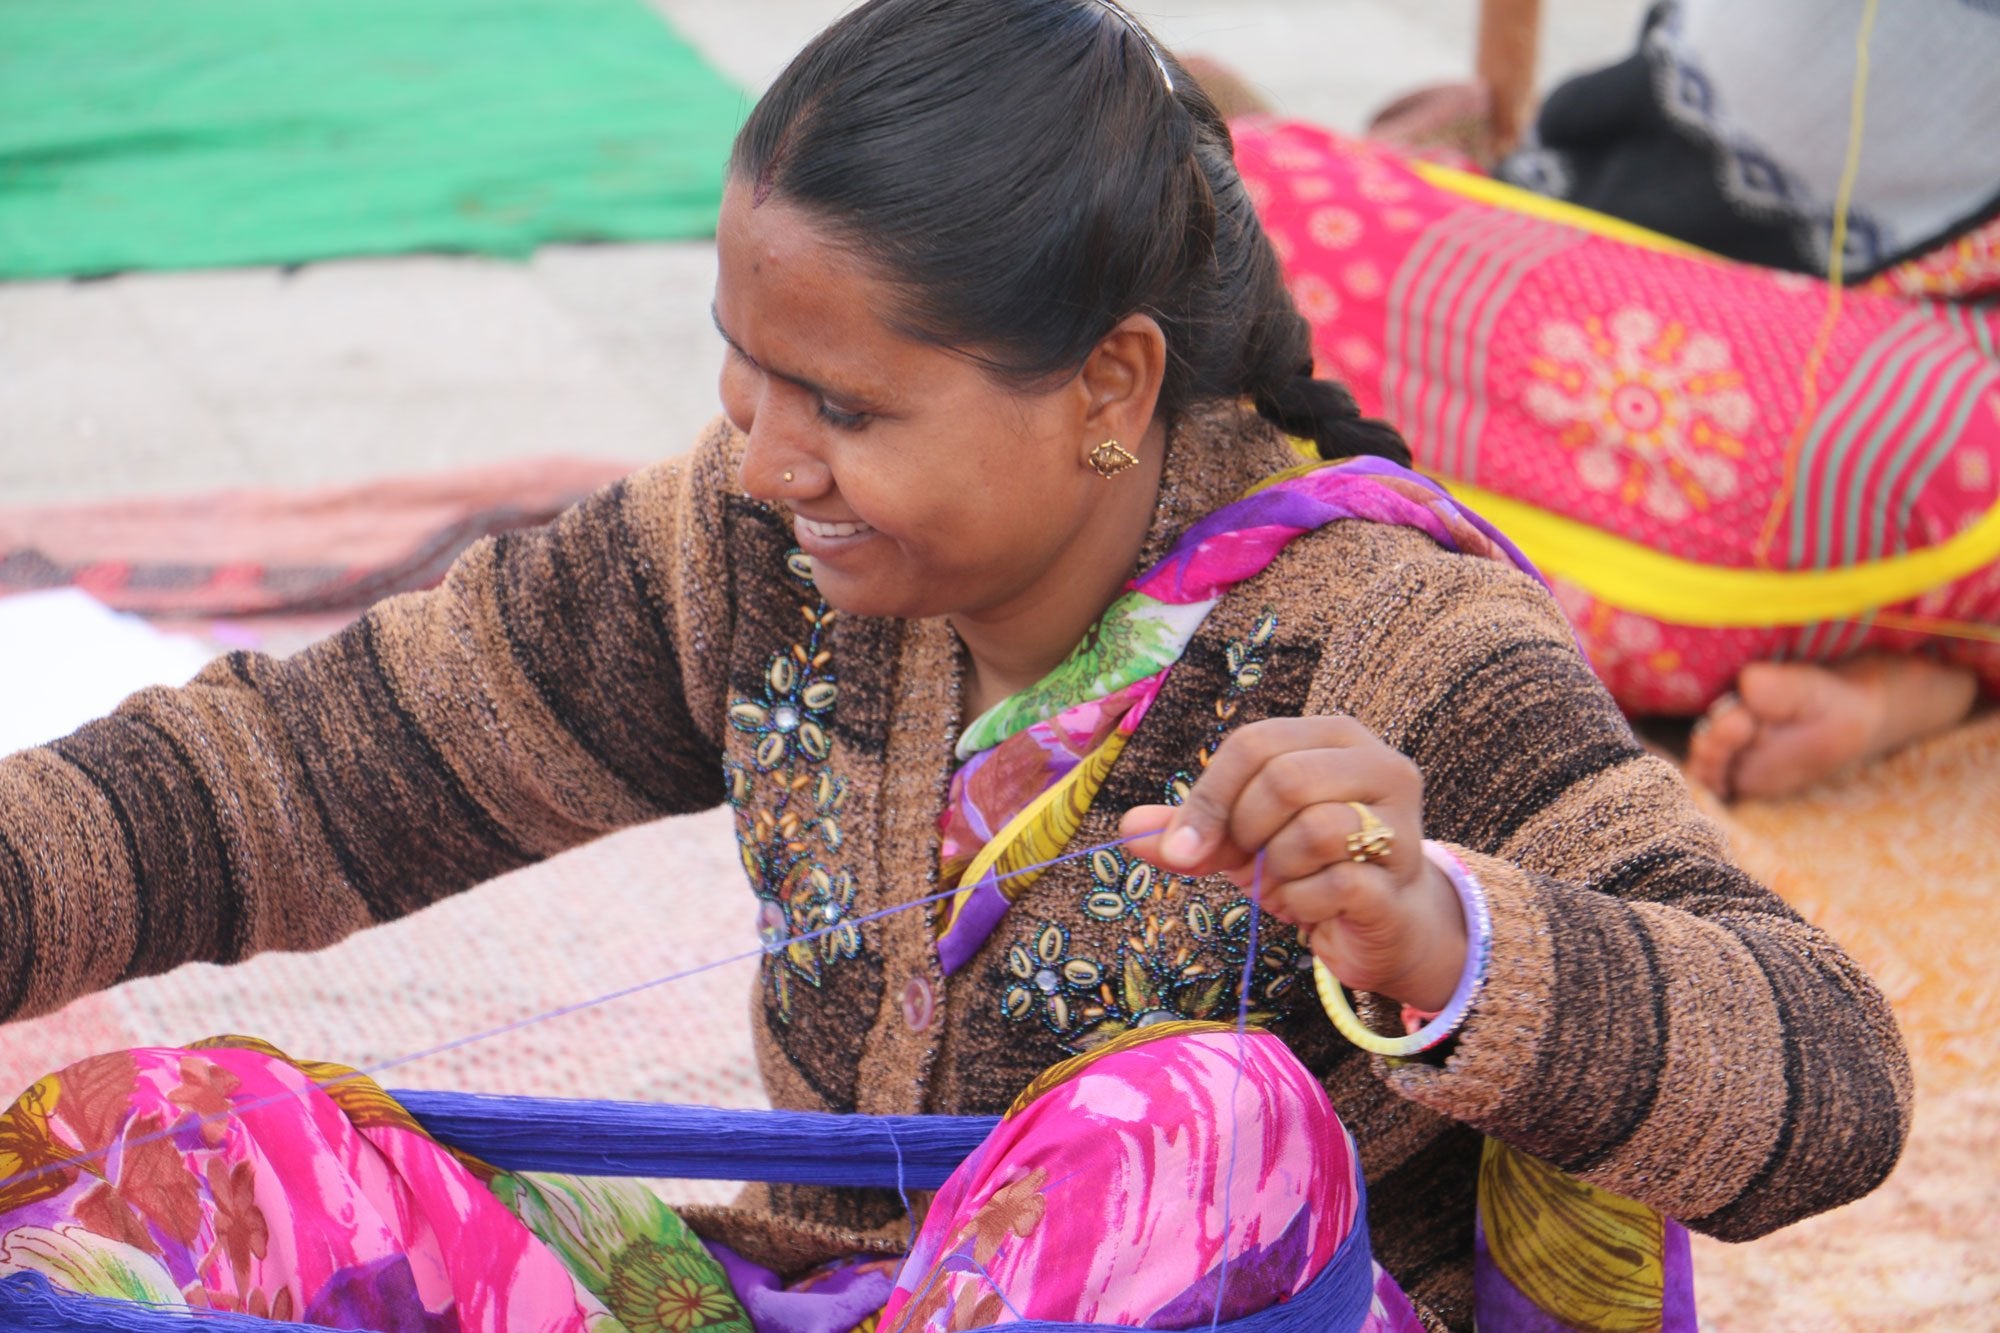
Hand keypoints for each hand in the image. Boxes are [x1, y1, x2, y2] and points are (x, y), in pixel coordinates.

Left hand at [1119, 717, 1466, 1011]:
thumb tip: (1127, 829)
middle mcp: (1378, 765)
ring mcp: (1400, 820)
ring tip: (1283, 884)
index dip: (1209, 798)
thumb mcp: (1238, 840)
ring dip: (1277, 870)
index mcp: (1334, 736)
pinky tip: (1310, 907)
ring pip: (1314, 829)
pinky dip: (1303, 902)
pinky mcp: (1402, 875)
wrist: (1376, 923)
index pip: (1253, 744)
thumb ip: (1186, 829)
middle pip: (1284, 779)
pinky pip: (1336, 882)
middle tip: (1247, 864)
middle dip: (1245, 833)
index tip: (1185, 848)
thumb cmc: (1306, 864)